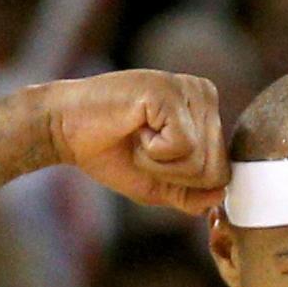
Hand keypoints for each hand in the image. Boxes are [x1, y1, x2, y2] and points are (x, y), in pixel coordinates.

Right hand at [43, 70, 226, 217]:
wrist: (66, 129)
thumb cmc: (110, 153)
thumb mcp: (158, 184)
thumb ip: (191, 195)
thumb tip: (220, 196)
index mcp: (207, 112)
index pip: (221, 173)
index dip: (182, 182)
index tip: (152, 157)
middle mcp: (204, 94)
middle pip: (214, 169)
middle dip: (172, 174)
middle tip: (142, 147)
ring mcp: (189, 89)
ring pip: (199, 161)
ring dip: (159, 163)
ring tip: (138, 136)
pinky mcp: (170, 91)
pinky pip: (182, 147)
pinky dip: (152, 151)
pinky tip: (135, 125)